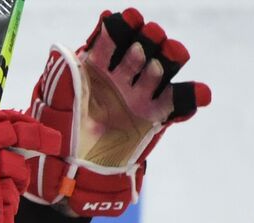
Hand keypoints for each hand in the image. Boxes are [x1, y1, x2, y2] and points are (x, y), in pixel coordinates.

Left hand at [24, 8, 209, 216]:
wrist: (70, 170)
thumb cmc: (59, 133)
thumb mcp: (53, 103)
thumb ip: (60, 76)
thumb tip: (61, 48)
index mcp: (97, 67)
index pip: (112, 40)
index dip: (120, 28)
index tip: (126, 20)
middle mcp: (123, 76)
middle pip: (143, 49)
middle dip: (148, 39)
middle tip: (148, 39)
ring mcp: (141, 95)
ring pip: (162, 70)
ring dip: (169, 60)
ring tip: (168, 59)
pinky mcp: (155, 116)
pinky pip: (178, 103)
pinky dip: (192, 97)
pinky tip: (200, 94)